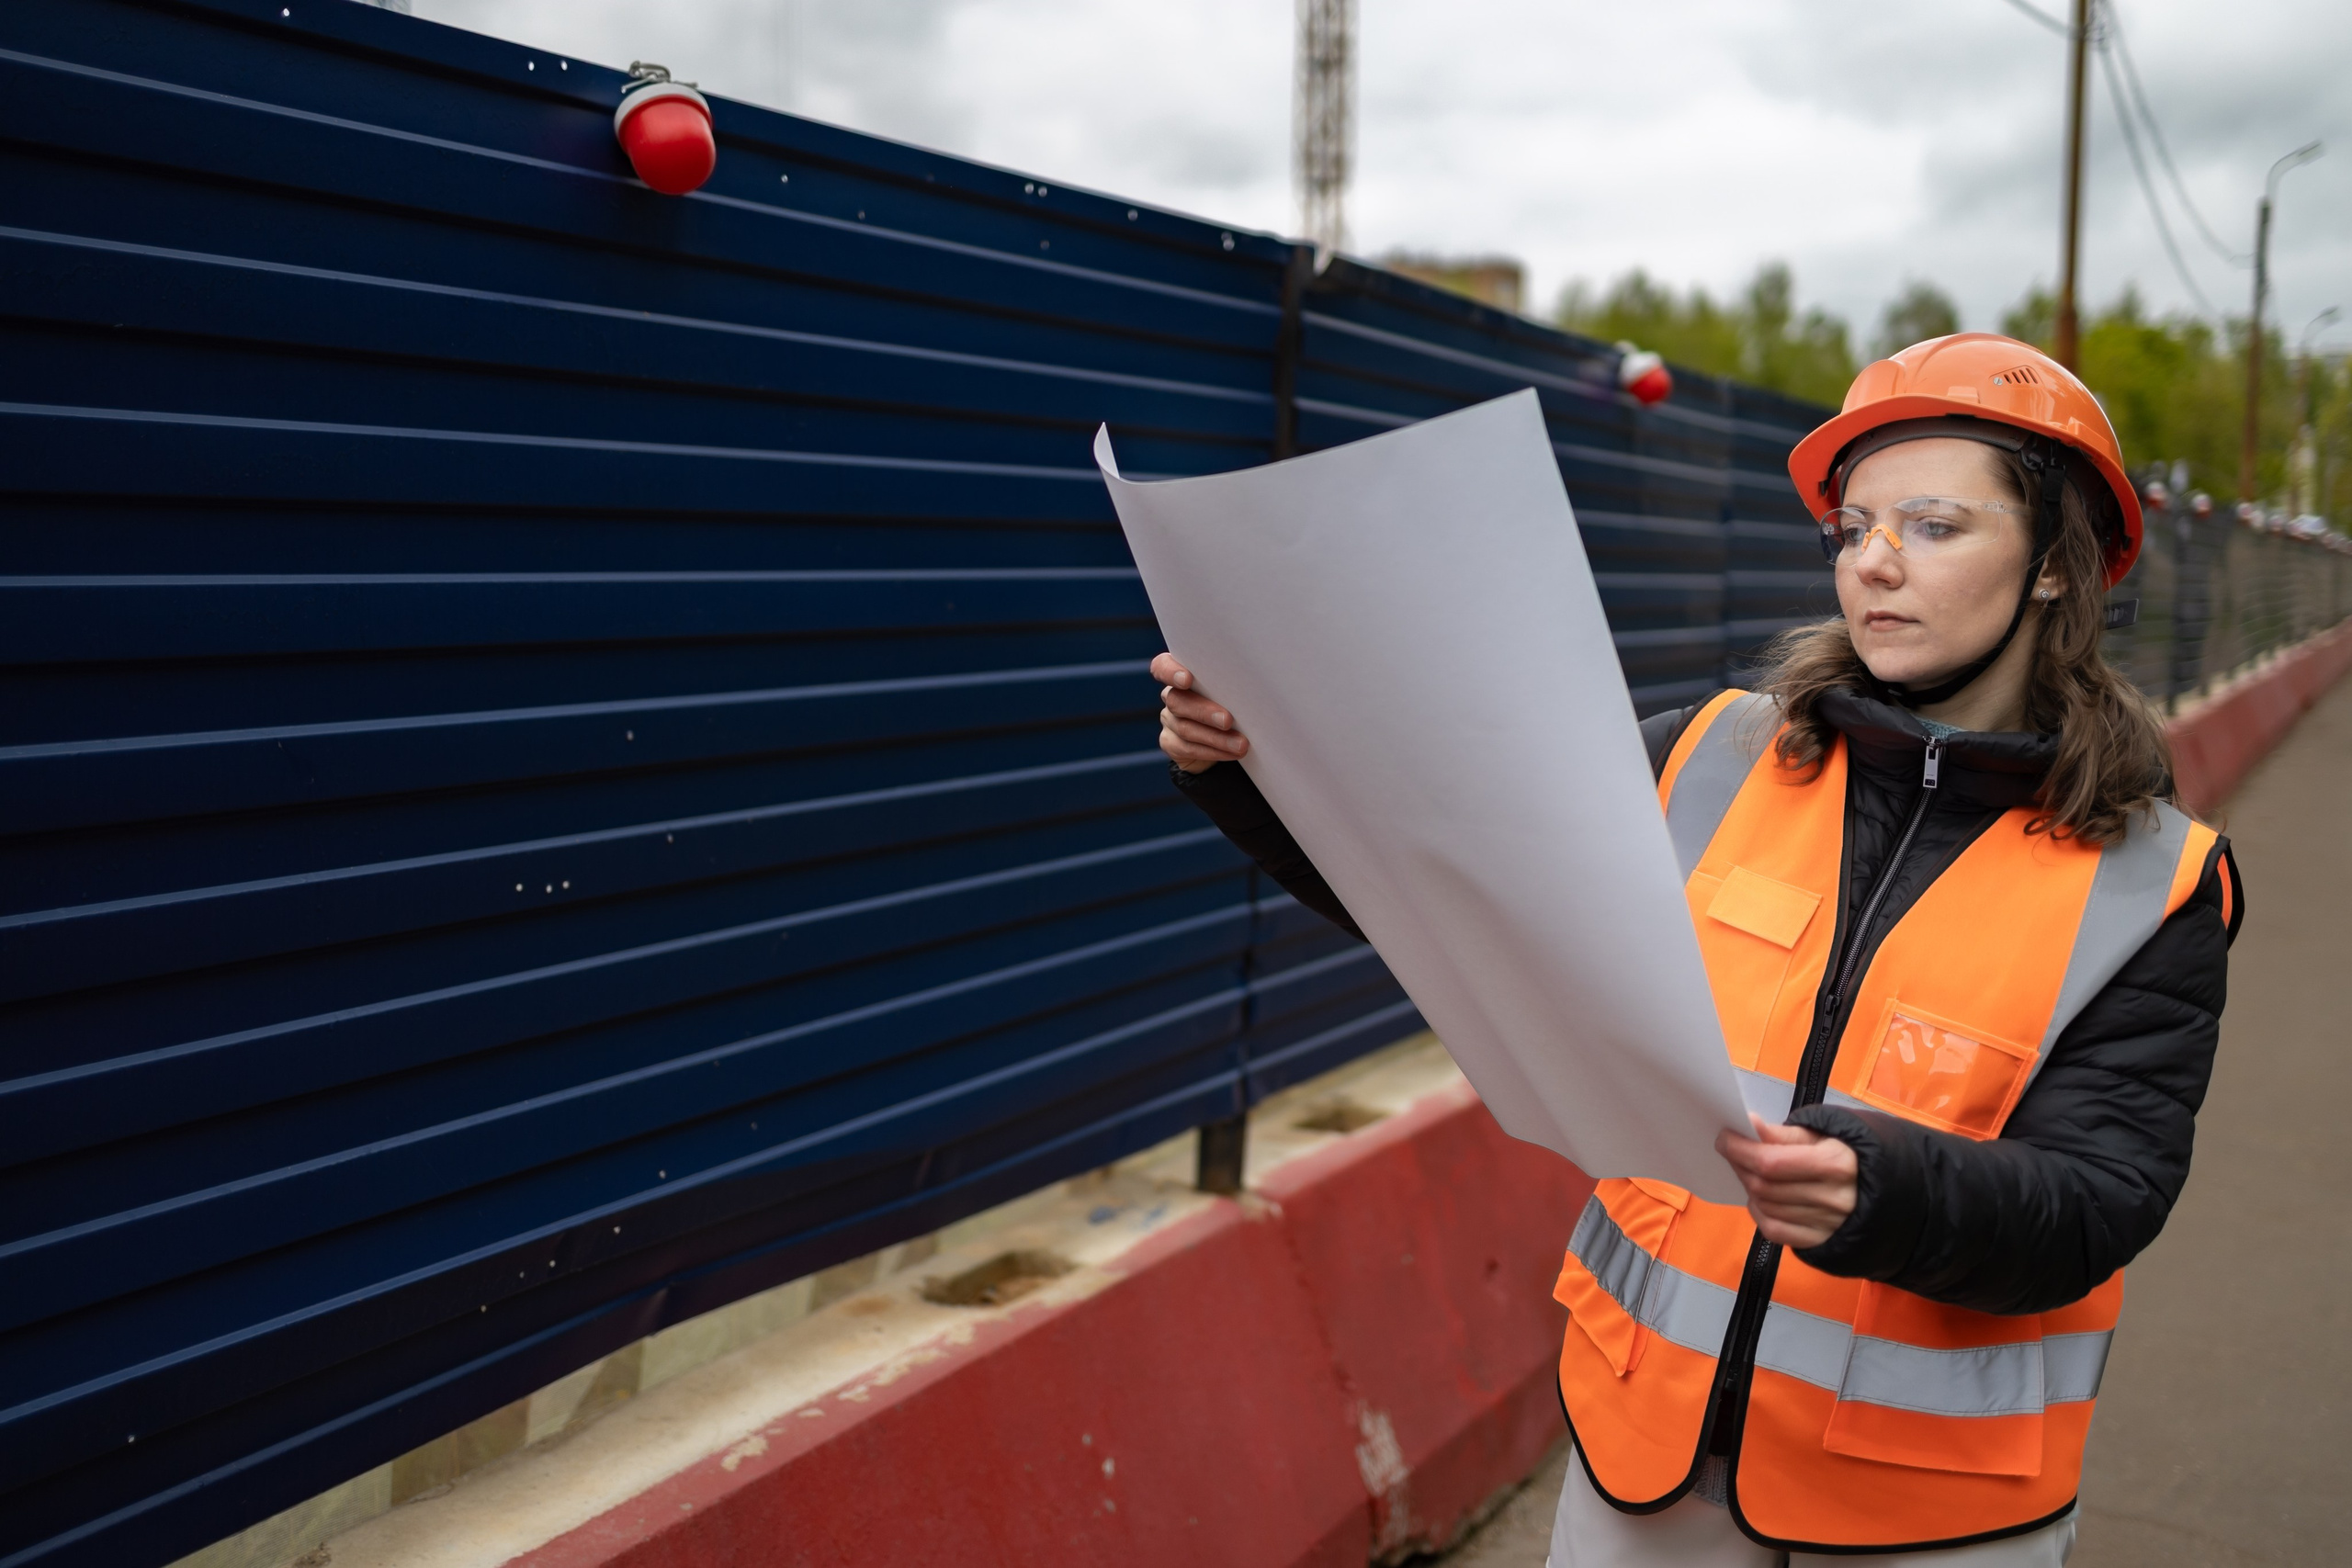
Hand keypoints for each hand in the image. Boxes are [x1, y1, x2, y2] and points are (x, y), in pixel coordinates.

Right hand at [1151, 651, 1251, 773]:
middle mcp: (1172, 695)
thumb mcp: (1233, 691)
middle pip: (1177, 701)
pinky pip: (1187, 748)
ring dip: (1216, 738)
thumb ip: (1233, 684)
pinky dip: (1213, 751)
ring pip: (1185, 728)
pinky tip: (1232, 753)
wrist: (1226, 738)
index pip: (1162, 666)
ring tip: (1241, 744)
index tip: (1187, 679)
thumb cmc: (1235, 704)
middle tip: (1228, 720)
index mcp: (1183, 675)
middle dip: (1204, 712)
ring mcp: (1169, 720)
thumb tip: (1254, 685)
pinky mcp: (1171, 743)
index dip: (1170, 671)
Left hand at [1715, 1115, 1857, 1248]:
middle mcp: (1834, 1198)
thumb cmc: (1846, 1156)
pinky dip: (1758, 1211)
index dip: (1740, 1150)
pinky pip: (1773, 1230)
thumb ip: (1784, 1134)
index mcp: (1837, 1164)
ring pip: (1765, 1206)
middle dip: (1740, 1165)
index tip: (1725, 1138)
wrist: (1882, 1191)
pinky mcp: (1819, 1241)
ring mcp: (1828, 1225)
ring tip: (1751, 1170)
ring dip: (1748, 1186)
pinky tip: (1760, 1198)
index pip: (1772, 1162)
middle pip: (1764, 1185)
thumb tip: (1749, 1125)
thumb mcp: (1822, 1136)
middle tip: (1733, 1151)